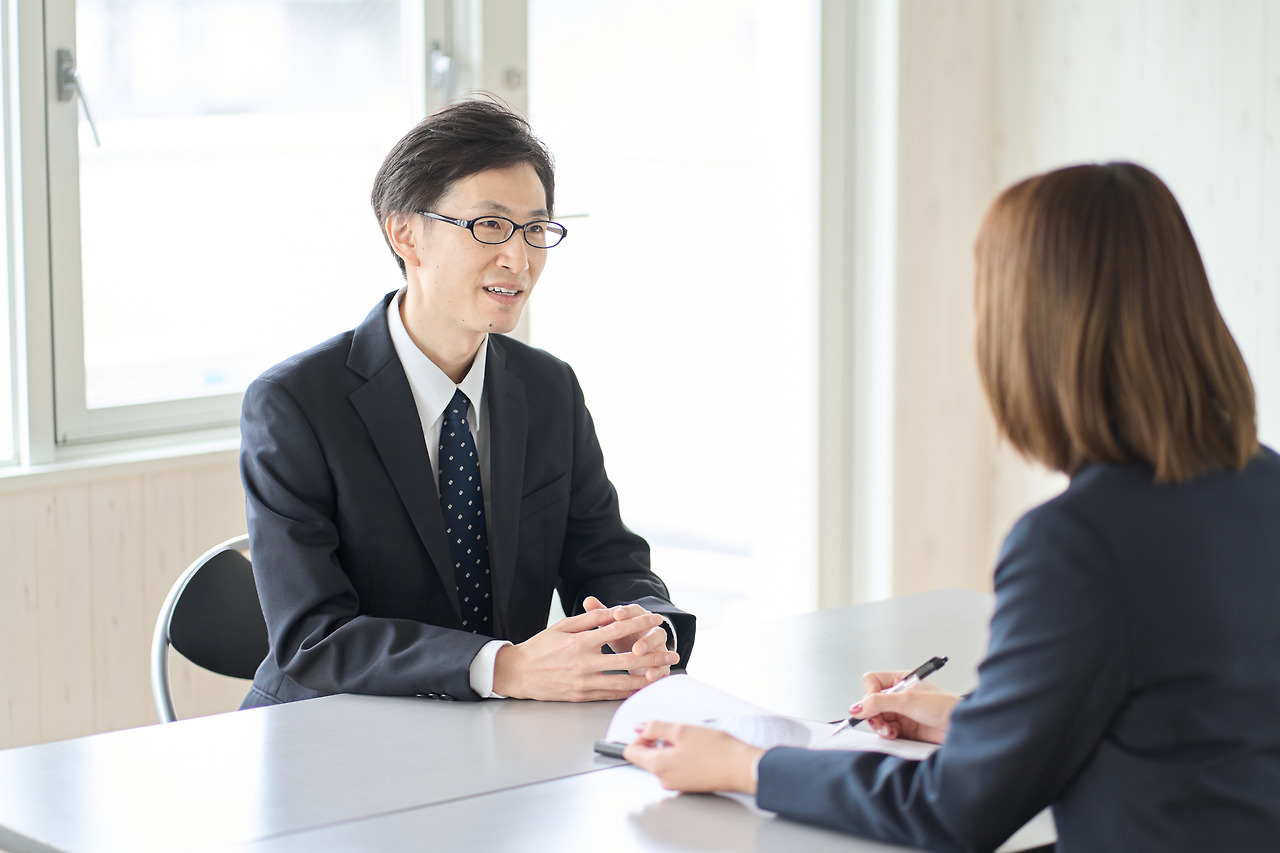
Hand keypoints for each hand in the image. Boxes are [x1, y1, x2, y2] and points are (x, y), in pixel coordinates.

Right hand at [492, 607, 679, 701]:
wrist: (517, 673)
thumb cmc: (539, 647)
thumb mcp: (562, 626)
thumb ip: (589, 619)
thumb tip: (613, 612)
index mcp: (580, 641)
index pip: (617, 629)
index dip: (640, 622)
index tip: (656, 618)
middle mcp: (584, 663)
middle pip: (627, 658)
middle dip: (653, 655)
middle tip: (673, 652)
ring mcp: (584, 682)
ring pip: (622, 681)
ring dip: (646, 677)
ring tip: (664, 673)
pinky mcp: (581, 696)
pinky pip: (610, 694)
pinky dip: (628, 692)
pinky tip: (642, 689)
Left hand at [583, 596, 672, 681]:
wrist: (636, 651)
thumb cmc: (620, 635)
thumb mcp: (610, 625)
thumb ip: (600, 614)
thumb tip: (588, 600)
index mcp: (640, 617)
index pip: (636, 611)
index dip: (627, 613)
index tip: (616, 615)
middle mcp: (653, 631)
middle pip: (655, 632)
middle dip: (646, 641)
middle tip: (636, 649)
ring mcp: (659, 648)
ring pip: (661, 651)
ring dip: (655, 658)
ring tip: (647, 671)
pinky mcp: (661, 664)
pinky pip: (663, 669)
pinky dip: (658, 673)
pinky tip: (651, 678)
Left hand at [624, 721, 763, 793]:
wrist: (742, 768)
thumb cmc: (717, 751)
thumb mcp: (682, 730)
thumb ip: (655, 728)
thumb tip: (639, 728)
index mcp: (658, 766)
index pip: (630, 752)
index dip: (640, 736)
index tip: (654, 729)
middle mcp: (664, 779)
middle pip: (647, 757)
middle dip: (658, 742)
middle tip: (678, 733)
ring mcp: (676, 784)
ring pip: (663, 761)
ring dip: (672, 748)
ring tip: (692, 742)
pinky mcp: (689, 785)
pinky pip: (676, 768)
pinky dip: (682, 757)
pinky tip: (699, 751)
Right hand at [849, 670, 960, 744]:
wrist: (960, 727)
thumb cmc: (943, 706)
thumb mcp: (907, 700)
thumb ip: (879, 702)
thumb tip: (857, 707)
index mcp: (900, 680)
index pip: (872, 683)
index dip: (869, 694)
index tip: (870, 704)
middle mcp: (899, 696)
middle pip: (872, 704)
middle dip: (873, 715)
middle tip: (879, 723)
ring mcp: (902, 713)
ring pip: (878, 719)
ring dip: (880, 727)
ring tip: (889, 731)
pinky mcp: (905, 729)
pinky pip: (887, 732)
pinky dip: (887, 735)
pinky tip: (894, 735)